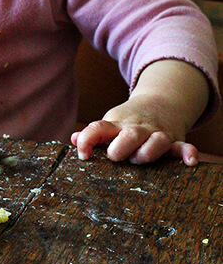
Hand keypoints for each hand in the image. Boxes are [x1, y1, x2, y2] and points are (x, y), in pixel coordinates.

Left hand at [71, 59, 209, 166]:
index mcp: (117, 125)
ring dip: (148, 152)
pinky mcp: (174, 140)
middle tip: (115, 157)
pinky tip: (189, 161)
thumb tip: (73, 138)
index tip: (82, 155)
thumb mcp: (111, 123)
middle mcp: (137, 129)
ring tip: (140, 159)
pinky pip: (183, 146)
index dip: (88, 140)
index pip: (99, 128)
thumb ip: (93, 134)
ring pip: (156, 141)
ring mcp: (156, 134)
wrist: (160, 102)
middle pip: (129, 135)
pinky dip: (187, 153)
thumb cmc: (129, 121)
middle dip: (121, 147)